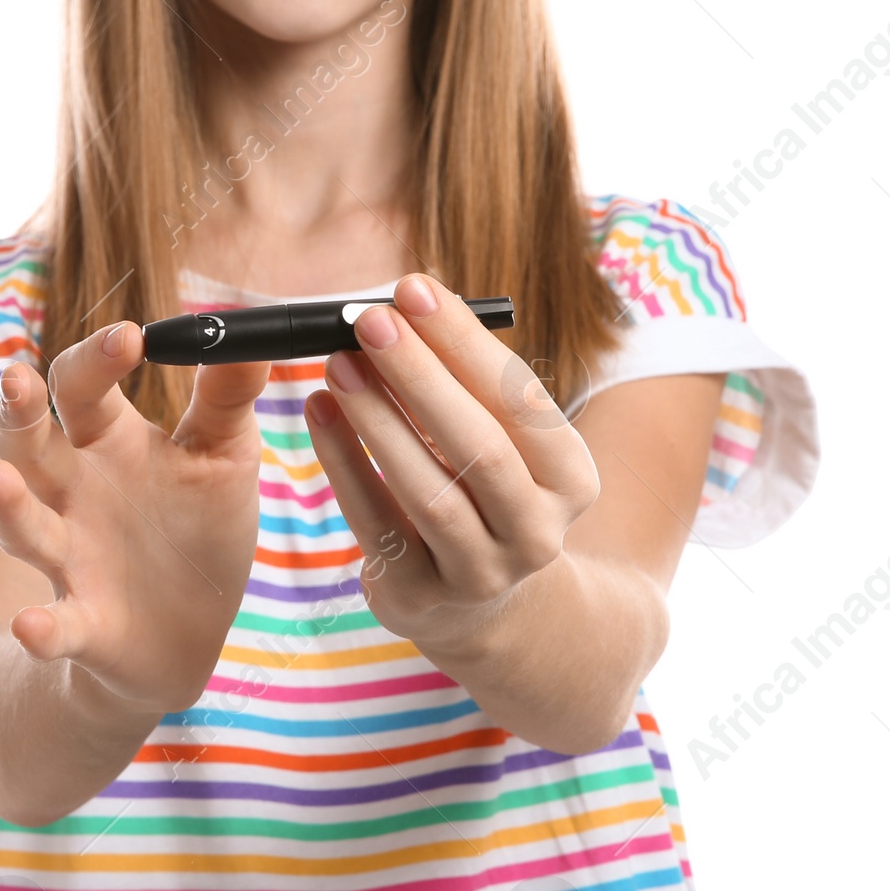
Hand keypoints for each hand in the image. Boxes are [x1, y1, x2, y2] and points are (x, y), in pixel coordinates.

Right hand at [0, 323, 267, 712]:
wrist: (193, 632)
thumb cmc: (199, 526)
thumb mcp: (224, 454)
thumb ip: (228, 396)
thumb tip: (248, 331)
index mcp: (108, 441)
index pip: (81, 385)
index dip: (97, 358)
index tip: (131, 338)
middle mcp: (74, 492)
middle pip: (28, 442)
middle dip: (17, 411)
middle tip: (16, 379)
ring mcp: (70, 557)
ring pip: (22, 524)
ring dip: (8, 505)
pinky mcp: (82, 624)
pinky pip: (54, 625)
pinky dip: (41, 629)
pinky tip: (30, 627)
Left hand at [302, 274, 599, 650]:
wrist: (481, 602)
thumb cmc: (483, 484)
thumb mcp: (499, 435)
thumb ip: (462, 379)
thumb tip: (400, 305)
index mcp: (571, 476)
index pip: (521, 399)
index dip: (464, 342)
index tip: (412, 288)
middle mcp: (538, 531)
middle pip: (481, 447)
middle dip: (420, 375)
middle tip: (368, 319)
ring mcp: (481, 574)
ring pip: (429, 492)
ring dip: (378, 420)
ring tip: (337, 363)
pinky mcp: (419, 597)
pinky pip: (376, 522)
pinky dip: (343, 463)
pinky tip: (318, 411)